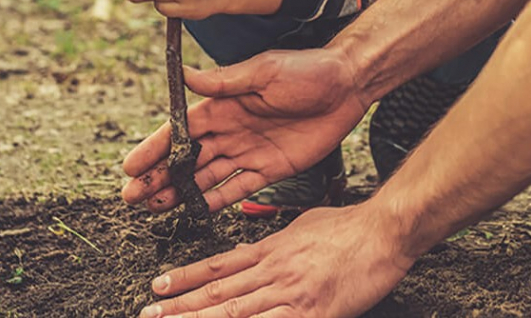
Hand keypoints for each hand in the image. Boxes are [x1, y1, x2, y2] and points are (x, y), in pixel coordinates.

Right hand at [121, 50, 368, 213]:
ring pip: (206, 176)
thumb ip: (225, 82)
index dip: (155, 147)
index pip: (182, 129)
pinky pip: (238, 188)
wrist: (347, 85)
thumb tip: (185, 75)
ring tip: (153, 208)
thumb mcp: (264, 70)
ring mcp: (249, 150)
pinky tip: (195, 210)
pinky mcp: (270, 168)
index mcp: (225, 103)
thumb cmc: (307, 70)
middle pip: (188, 157)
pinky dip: (216, 200)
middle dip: (159, 176)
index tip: (130, 166)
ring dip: (180, 191)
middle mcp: (232, 128)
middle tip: (132, 197)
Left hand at [137, 204, 412, 317]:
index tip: (158, 285)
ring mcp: (292, 294)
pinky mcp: (313, 313)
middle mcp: (275, 271)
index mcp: (272, 248)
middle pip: (219, 293)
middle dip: (180, 307)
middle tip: (148, 314)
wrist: (382, 231)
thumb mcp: (303, 222)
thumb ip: (274, 236)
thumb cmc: (347, 227)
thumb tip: (250, 243)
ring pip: (236, 313)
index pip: (220, 265)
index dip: (187, 276)